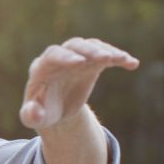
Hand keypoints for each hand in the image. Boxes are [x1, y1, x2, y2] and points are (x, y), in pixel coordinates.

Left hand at [20, 38, 138, 130]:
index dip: (65, 57)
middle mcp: (59, 58)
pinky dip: (119, 57)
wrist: (55, 110)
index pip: (52, 55)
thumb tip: (34, 112)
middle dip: (89, 51)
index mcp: (41, 68)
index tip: (79, 63)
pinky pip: (106, 55)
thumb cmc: (43, 112)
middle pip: (74, 46)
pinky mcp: (91, 62)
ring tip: (121, 59)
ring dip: (106, 50)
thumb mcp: (34, 118)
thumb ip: (30, 115)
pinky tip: (132, 64)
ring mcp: (77, 58)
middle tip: (105, 59)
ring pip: (91, 46)